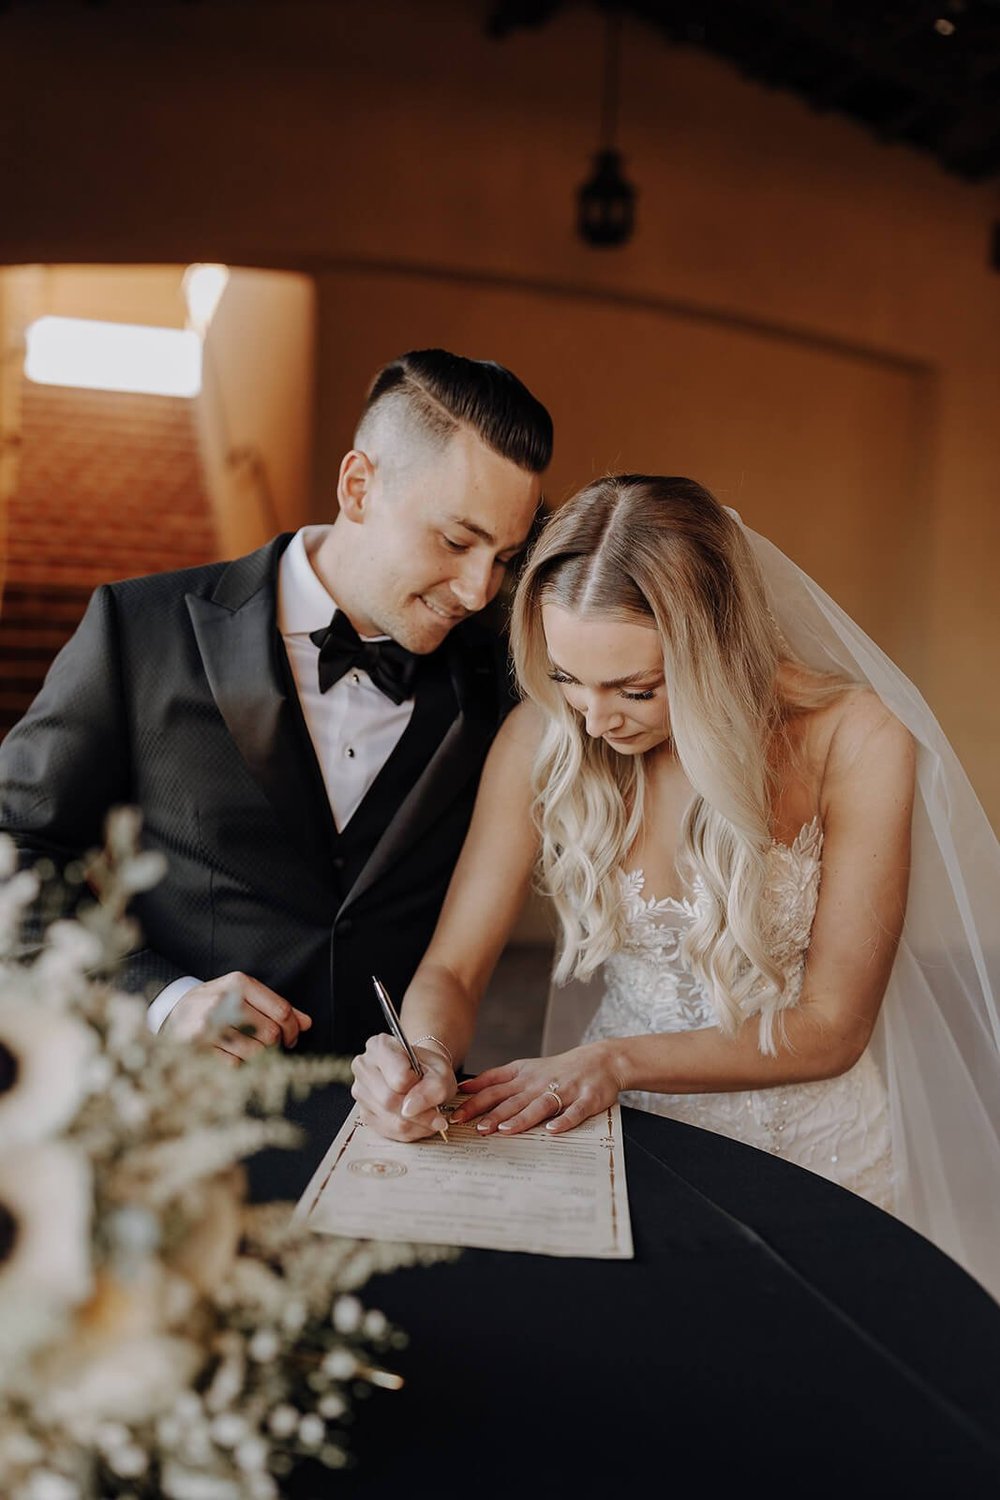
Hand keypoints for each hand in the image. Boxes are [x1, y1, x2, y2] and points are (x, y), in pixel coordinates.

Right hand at [162, 972, 311, 1062]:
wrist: (171, 1012)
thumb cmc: (215, 1004)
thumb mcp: (243, 995)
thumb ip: (275, 1007)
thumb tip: (307, 1023)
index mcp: (239, 983)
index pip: (281, 1010)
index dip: (293, 1029)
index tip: (292, 1039)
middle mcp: (223, 1000)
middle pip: (270, 1033)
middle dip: (275, 1045)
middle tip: (270, 1046)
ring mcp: (208, 1024)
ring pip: (255, 1052)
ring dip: (257, 1057)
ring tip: (248, 1050)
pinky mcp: (197, 1046)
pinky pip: (234, 1065)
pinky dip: (237, 1065)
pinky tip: (229, 1055)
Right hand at [351, 1033, 454, 1141]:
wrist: (421, 1074)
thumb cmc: (428, 1068)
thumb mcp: (441, 1072)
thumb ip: (432, 1088)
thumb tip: (409, 1109)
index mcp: (379, 1046)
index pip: (399, 1077)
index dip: (418, 1085)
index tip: (425, 1082)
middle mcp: (364, 1066)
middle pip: (389, 1100)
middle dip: (419, 1112)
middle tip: (437, 1112)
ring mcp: (360, 1091)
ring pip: (389, 1119)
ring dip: (417, 1125)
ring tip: (431, 1117)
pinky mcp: (364, 1113)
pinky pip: (388, 1131)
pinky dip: (409, 1131)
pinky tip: (419, 1123)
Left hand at [449, 1042, 622, 1134]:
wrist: (600, 1060)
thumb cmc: (558, 1069)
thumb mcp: (524, 1068)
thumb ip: (496, 1078)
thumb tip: (465, 1088)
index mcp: (523, 1075)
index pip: (494, 1087)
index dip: (475, 1101)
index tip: (456, 1114)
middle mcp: (540, 1082)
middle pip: (513, 1100)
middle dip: (493, 1114)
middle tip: (476, 1129)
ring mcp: (564, 1090)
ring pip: (540, 1105)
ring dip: (523, 1117)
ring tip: (507, 1130)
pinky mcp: (586, 1099)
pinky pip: (574, 1112)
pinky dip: (564, 1121)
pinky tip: (553, 1131)